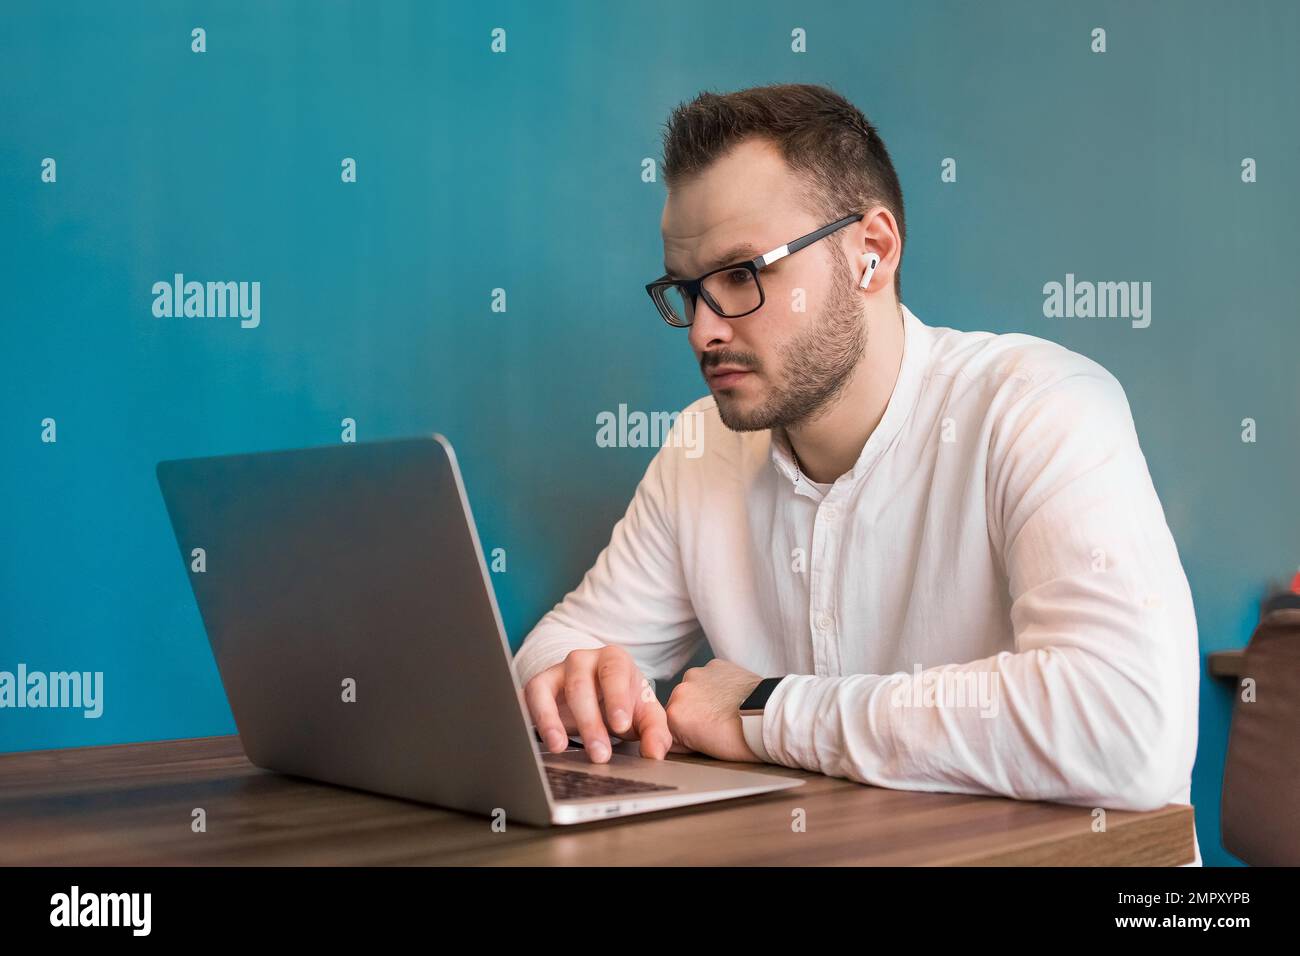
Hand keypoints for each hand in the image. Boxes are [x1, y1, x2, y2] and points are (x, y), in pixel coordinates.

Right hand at [523, 645, 675, 762]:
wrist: (602, 697)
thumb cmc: (625, 703)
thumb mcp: (646, 715)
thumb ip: (655, 732)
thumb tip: (655, 753)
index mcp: (614, 660)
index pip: (614, 672)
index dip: (616, 698)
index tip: (620, 725)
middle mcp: (582, 660)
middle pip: (580, 684)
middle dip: (589, 721)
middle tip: (600, 754)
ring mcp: (556, 672)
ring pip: (546, 688)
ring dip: (551, 719)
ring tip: (559, 747)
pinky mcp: (537, 688)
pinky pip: (526, 698)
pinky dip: (530, 716)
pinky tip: (534, 737)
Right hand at [665, 659, 763, 761]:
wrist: (769, 718)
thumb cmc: (741, 739)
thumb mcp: (702, 750)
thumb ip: (681, 740)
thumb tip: (675, 737)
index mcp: (674, 714)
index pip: (667, 726)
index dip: (683, 733)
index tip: (698, 737)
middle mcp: (682, 689)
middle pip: (679, 703)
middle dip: (692, 712)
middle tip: (714, 723)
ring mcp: (699, 673)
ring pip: (694, 688)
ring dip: (703, 696)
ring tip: (725, 708)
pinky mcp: (715, 664)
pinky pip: (709, 675)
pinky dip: (717, 683)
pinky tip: (731, 695)